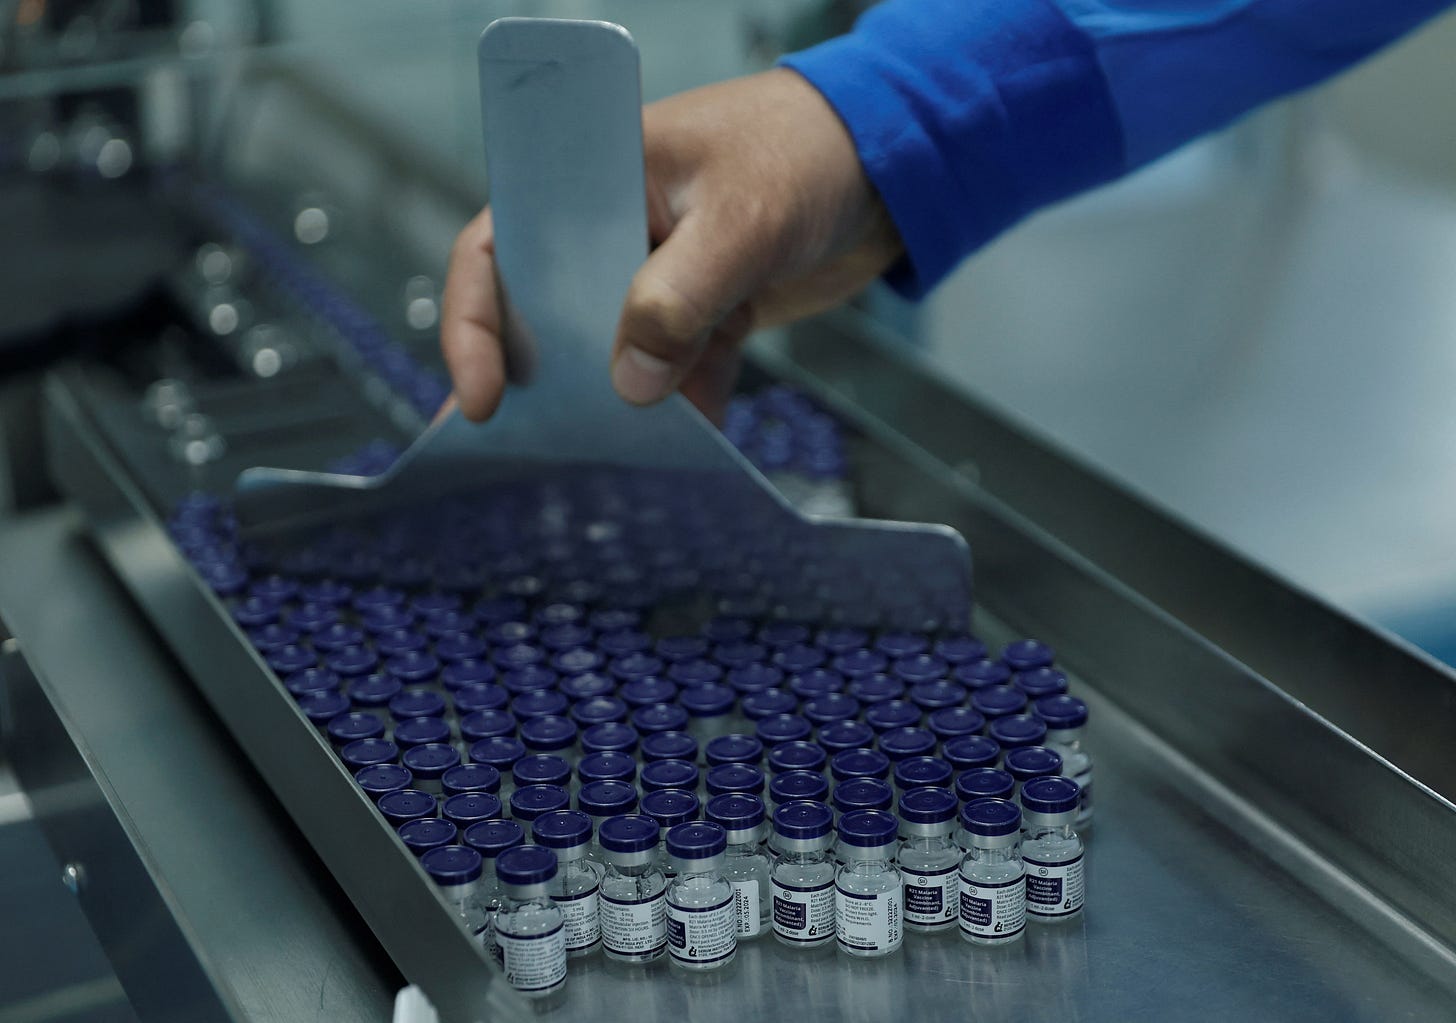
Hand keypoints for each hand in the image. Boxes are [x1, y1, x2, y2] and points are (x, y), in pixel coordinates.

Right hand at [440, 67, 902, 422]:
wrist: (894, 164)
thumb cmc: (808, 151)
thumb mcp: (741, 221)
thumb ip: (680, 299)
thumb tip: (631, 383)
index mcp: (593, 176)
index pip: (498, 248)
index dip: (477, 323)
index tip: (486, 397)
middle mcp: (614, 228)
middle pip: (548, 313)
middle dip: (542, 382)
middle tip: (525, 448)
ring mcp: (661, 272)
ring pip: (618, 351)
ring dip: (623, 405)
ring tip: (617, 459)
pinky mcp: (708, 309)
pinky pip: (682, 368)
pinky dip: (689, 404)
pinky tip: (695, 442)